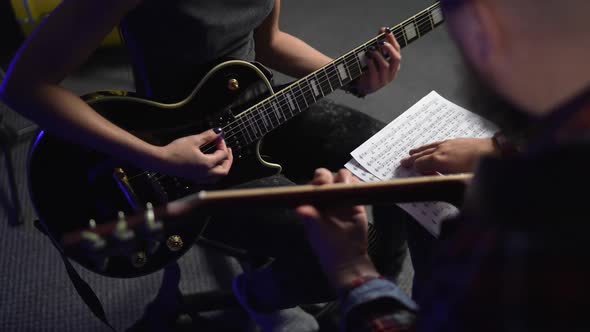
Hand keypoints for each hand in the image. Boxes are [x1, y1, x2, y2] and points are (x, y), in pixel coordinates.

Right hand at [157, 128, 232, 183]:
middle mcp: (205, 173)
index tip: (218, 137)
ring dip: (222, 168)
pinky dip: (214, 173)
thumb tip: (218, 131)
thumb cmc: (175, 151)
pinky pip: (209, 179)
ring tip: (221, 159)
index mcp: (207, 164)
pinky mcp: (193, 177)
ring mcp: (199, 177)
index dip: (222, 144)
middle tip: (227, 150)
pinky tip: (210, 166)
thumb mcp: (193, 140)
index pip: (222, 155)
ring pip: (218, 177)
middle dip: (228, 159)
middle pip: (224, 170)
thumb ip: (208, 136)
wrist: (161, 161)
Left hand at [296, 168, 378, 291]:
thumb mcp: (316, 231)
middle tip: (333, 184)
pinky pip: (356, 187)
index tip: (320, 184)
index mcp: (313, 202)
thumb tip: (300, 209)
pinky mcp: (356, 203)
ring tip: (346, 186)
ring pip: (342, 178)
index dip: (316, 180)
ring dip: (344, 178)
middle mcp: (326, 198)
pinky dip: (356, 183)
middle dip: (329, 176)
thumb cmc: (326, 245)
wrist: (347, 258)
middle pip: (326, 177)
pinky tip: (355, 187)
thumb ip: (310, 218)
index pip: (312, 184)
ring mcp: (341, 199)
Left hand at [353, 27, 401, 95]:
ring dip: (378, 55)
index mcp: (394, 65)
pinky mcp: (374, 83)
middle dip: (389, 48)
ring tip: (370, 49)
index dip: (392, 39)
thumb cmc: (369, 69)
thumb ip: (379, 44)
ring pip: (385, 65)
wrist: (361, 86)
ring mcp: (383, 79)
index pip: (397, 50)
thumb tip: (383, 29)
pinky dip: (370, 62)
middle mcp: (391, 72)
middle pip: (396, 58)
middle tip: (381, 42)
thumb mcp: (376, 56)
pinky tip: (367, 57)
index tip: (386, 30)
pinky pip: (374, 72)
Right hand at [400, 137, 496, 173]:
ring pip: (430, 147)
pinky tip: (431, 146)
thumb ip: (442, 180)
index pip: (420, 164)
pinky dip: (431, 145)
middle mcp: (442, 151)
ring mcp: (450, 144)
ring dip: (420, 151)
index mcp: (440, 161)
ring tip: (412, 152)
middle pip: (422, 155)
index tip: (409, 172)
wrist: (498, 152)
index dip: (414, 169)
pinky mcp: (458, 141)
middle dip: (412, 159)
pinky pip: (438, 143)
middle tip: (403, 162)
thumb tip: (432, 180)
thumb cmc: (480, 168)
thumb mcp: (460, 180)